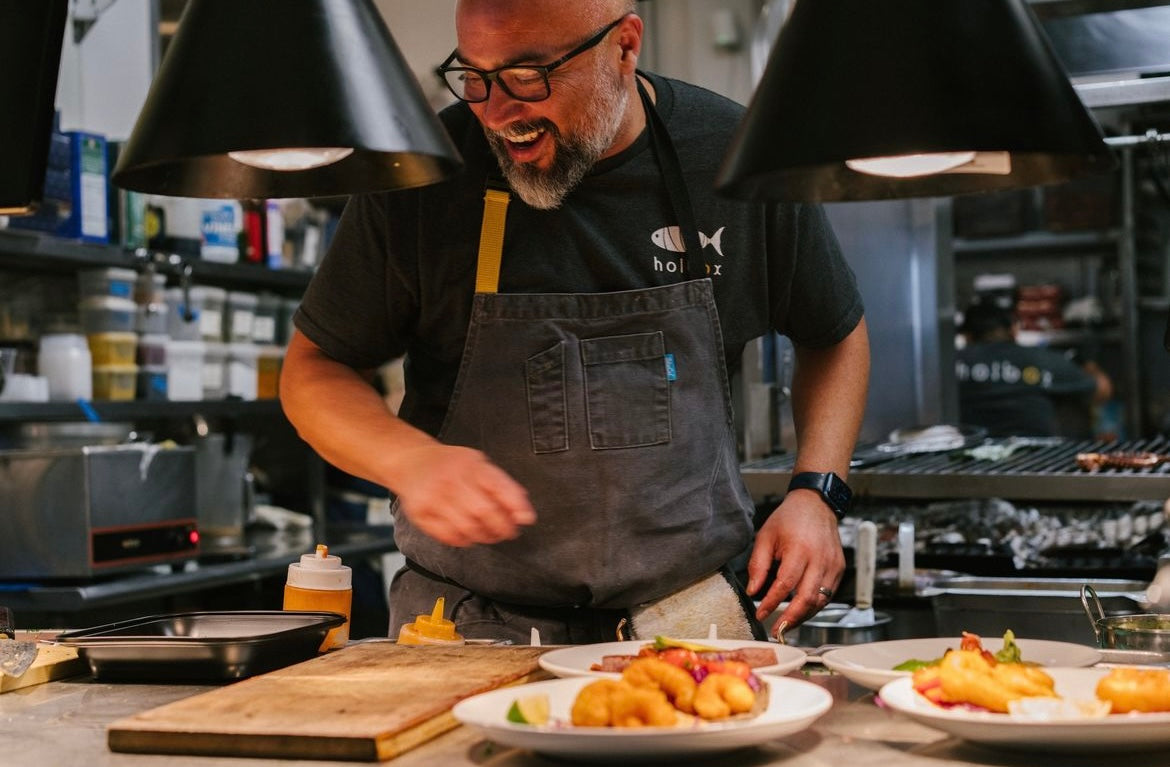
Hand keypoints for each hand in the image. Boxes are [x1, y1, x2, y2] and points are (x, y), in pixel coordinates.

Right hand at [392, 444, 535, 546]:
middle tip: (508, 531)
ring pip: (468, 528)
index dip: (517, 506)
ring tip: (490, 534)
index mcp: (470, 465)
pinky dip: (465, 541)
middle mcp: (451, 480)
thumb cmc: (450, 465)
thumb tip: (524, 513)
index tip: (526, 519)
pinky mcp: (421, 514)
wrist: (412, 462)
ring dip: (485, 536)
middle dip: (503, 527)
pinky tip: (470, 536)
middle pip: (485, 511)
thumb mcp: (479, 464)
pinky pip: (448, 536)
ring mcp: (434, 497)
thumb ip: (503, 486)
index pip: (499, 487)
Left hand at [746, 491, 844, 637]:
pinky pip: (828, 595)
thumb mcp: (765, 536)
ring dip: (803, 616)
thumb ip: (758, 565)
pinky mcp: (839, 569)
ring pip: (820, 600)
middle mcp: (820, 559)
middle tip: (777, 630)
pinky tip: (801, 610)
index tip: (760, 614)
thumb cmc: (789, 519)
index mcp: (800, 549)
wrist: (816, 504)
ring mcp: (833, 565)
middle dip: (791, 618)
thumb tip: (753, 591)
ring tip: (786, 624)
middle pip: (807, 598)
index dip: (772, 603)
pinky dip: (814, 606)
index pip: (785, 584)